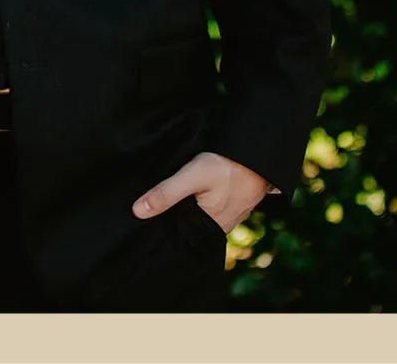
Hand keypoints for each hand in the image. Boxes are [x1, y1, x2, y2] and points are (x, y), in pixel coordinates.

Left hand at [131, 151, 270, 234]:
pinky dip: (196, 208)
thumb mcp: (191, 176)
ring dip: (183, 216)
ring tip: (162, 208)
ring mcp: (227, 217)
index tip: (141, 232)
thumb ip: (166, 194)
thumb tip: (138, 212)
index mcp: (208, 227)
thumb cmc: (227, 167)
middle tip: (146, 219)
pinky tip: (187, 199)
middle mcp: (219, 227)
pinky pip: (208, 212)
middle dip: (170, 226)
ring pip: (198, 221)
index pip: (178, 239)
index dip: (161, 235)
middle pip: (188, 231)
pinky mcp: (231, 206)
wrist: (258, 156)